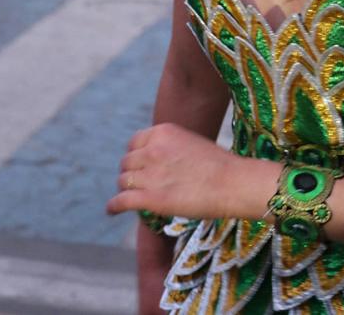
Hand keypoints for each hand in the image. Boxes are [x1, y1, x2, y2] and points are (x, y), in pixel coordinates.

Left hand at [107, 123, 238, 220]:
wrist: (232, 183)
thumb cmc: (218, 164)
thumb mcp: (189, 142)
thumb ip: (168, 146)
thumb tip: (155, 159)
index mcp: (162, 132)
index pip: (134, 142)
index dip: (135, 156)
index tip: (139, 165)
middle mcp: (152, 149)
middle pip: (127, 162)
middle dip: (131, 173)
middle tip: (138, 183)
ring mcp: (150, 174)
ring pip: (123, 181)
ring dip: (126, 189)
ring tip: (130, 196)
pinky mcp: (150, 198)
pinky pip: (121, 200)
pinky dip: (114, 206)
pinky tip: (111, 210)